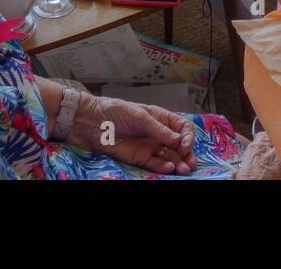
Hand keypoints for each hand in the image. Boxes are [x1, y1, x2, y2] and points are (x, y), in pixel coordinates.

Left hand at [66, 94, 197, 174]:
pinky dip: (162, 167)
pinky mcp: (137, 157)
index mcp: (160, 118)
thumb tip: (178, 139)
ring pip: (168, 157)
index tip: (184, 144)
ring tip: (184, 170)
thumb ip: (158, 129)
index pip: (181, 128)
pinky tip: (169, 168)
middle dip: (186, 154)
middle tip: (190, 163)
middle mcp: (157, 133)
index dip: (186, 136)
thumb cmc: (114, 110)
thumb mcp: (139, 116)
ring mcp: (148, 146)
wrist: (90, 121)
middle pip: (178, 145)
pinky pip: (154, 164)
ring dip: (178, 163)